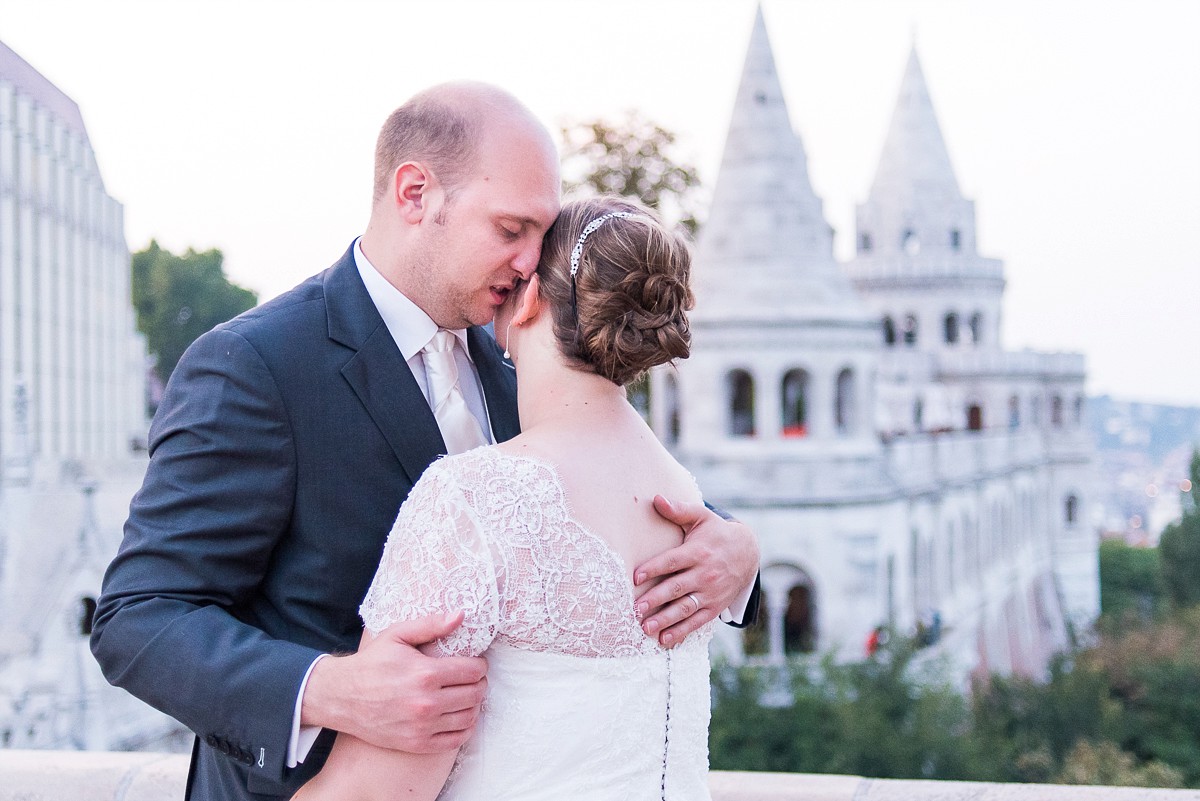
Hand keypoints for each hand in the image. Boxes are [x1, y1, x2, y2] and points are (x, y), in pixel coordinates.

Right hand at [301, 611, 487, 751]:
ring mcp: (422, 726)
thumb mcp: (397, 635)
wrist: (341, 697)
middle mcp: (426, 703)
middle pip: (475, 694)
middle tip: (475, 678)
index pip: (473, 671)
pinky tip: (461, 717)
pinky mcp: (417, 744)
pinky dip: (465, 728)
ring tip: (468, 695)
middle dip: (480, 683)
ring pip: (469, 717)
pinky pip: (455, 740)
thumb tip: (460, 615)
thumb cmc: (371, 663)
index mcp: (425, 674)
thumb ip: (431, 625)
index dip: (480, 665)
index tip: (476, 663)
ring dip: (475, 705)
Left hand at [634, 496, 759, 647]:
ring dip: (666, 620)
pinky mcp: (714, 606)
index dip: (654, 568)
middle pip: (677, 588)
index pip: (673, 561)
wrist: (748, 553)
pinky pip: (696, 622)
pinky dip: (681, 632)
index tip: (635, 577)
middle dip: (656, 599)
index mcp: (698, 552)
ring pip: (685, 608)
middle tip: (636, 608)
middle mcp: (705, 574)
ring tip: (646, 627)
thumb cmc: (716, 533)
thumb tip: (657, 499)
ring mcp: (710, 592)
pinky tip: (664, 640)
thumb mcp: (701, 517)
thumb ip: (679, 510)